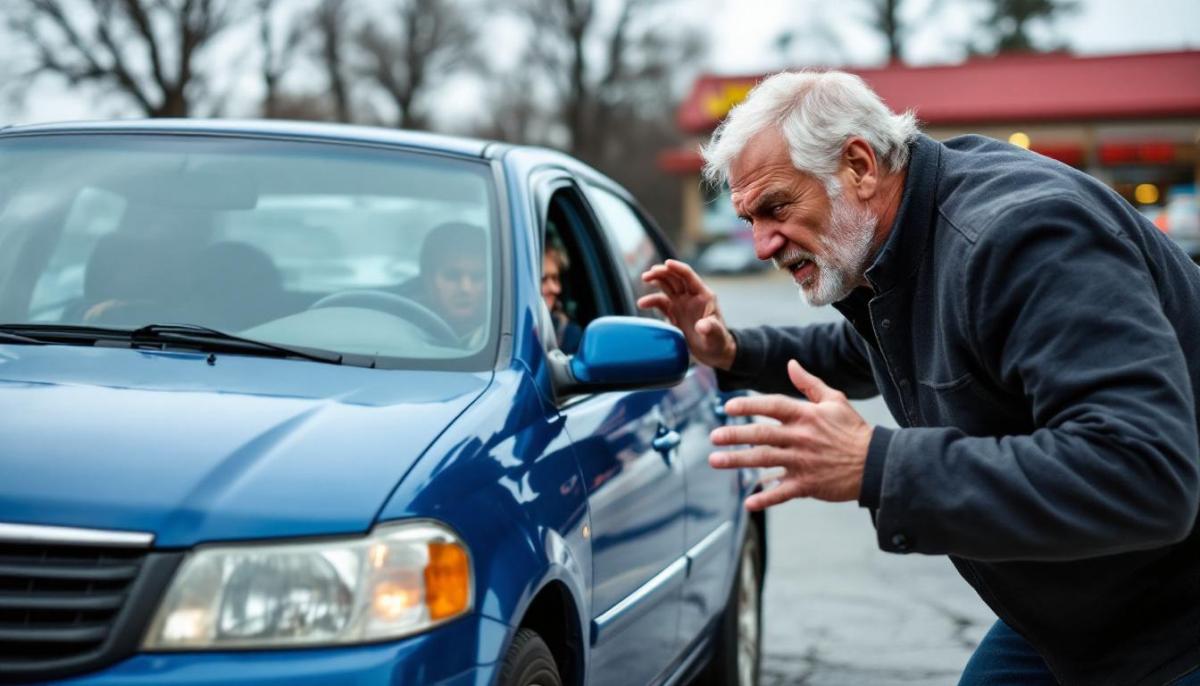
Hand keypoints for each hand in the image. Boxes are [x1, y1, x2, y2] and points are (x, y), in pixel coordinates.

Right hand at [637, 259, 736, 369]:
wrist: (714, 353)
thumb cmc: (719, 342)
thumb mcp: (717, 336)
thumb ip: (711, 328)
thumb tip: (702, 326)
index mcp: (703, 296)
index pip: (689, 276)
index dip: (678, 268)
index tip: (666, 263)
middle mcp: (691, 296)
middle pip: (675, 278)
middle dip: (662, 273)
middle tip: (648, 275)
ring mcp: (682, 304)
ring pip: (667, 286)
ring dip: (656, 280)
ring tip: (644, 278)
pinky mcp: (674, 313)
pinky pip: (661, 303)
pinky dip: (651, 301)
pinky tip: (642, 304)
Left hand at [709, 360, 873, 509]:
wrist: (876, 463)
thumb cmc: (853, 430)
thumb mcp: (835, 400)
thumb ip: (809, 383)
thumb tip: (790, 364)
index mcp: (806, 416)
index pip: (772, 406)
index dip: (749, 405)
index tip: (728, 406)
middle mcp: (801, 438)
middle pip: (762, 435)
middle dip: (735, 435)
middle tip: (713, 437)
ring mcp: (802, 462)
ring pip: (764, 461)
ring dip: (738, 462)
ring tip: (716, 461)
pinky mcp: (807, 484)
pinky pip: (782, 492)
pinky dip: (765, 498)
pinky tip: (748, 502)